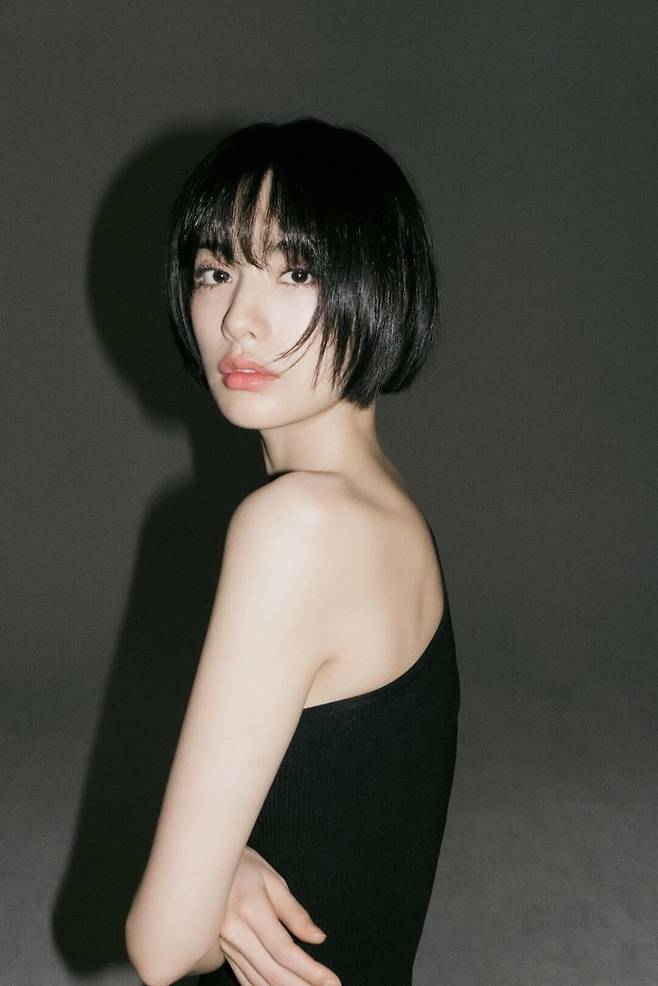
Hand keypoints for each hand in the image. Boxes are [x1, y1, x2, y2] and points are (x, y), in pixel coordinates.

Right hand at [218, 846, 340, 985]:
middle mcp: (235, 932)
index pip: (284, 950)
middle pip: (272, 971)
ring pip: (258, 980)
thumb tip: (318, 937)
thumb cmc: (244, 866)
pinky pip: (244, 979)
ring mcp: (226, 945)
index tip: (331, 981)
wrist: (205, 864)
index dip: (310, 970)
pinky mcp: (222, 952)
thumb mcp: (273, 880)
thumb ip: (295, 913)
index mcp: (250, 910)